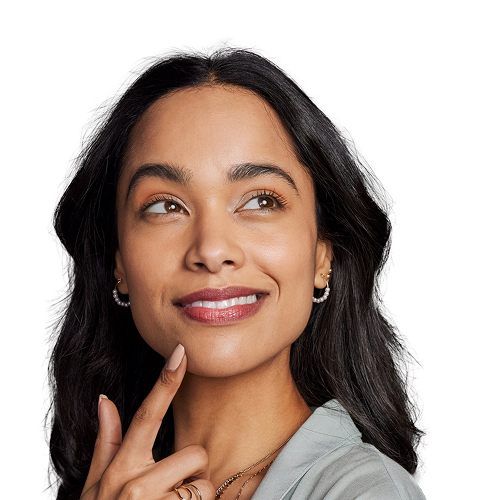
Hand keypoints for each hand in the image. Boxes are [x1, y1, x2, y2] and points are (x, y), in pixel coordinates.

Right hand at [80, 344, 214, 498]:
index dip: (166, 381)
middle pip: (195, 454)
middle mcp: (138, 485)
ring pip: (205, 485)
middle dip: (190, 474)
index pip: (147, 414)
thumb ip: (106, 444)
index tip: (182, 352)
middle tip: (168, 495)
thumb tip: (105, 401)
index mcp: (123, 468)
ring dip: (194, 499)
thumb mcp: (95, 488)